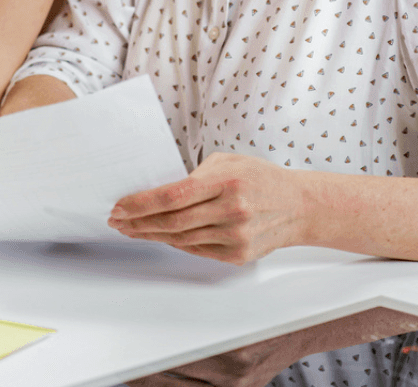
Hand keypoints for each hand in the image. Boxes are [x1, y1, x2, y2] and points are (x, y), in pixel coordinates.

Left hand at [107, 153, 305, 264]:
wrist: (300, 206)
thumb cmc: (261, 178)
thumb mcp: (230, 162)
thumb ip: (197, 175)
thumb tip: (161, 194)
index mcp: (227, 181)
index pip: (173, 195)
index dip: (141, 203)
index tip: (120, 206)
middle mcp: (232, 210)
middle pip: (172, 221)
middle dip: (138, 222)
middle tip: (117, 221)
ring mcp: (235, 236)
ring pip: (181, 239)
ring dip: (151, 235)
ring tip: (132, 229)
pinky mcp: (238, 254)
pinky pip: (197, 250)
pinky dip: (175, 243)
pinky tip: (160, 236)